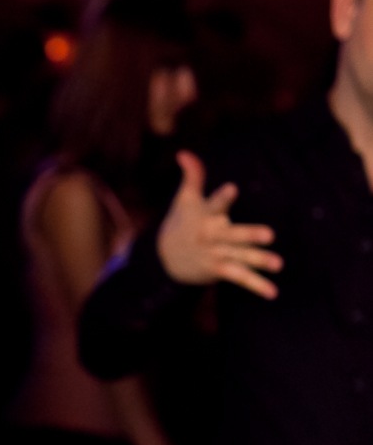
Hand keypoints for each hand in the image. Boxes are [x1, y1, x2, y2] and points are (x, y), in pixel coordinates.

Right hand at [157, 152, 281, 297]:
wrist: (165, 259)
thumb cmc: (181, 222)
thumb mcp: (184, 199)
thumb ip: (192, 175)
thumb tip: (184, 152)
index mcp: (206, 215)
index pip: (215, 203)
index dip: (223, 197)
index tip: (232, 189)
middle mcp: (212, 235)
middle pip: (233, 234)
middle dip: (250, 235)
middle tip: (270, 235)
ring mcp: (216, 254)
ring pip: (240, 257)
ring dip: (259, 261)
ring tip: (279, 264)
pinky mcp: (219, 270)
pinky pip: (240, 278)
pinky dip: (256, 285)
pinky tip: (273, 292)